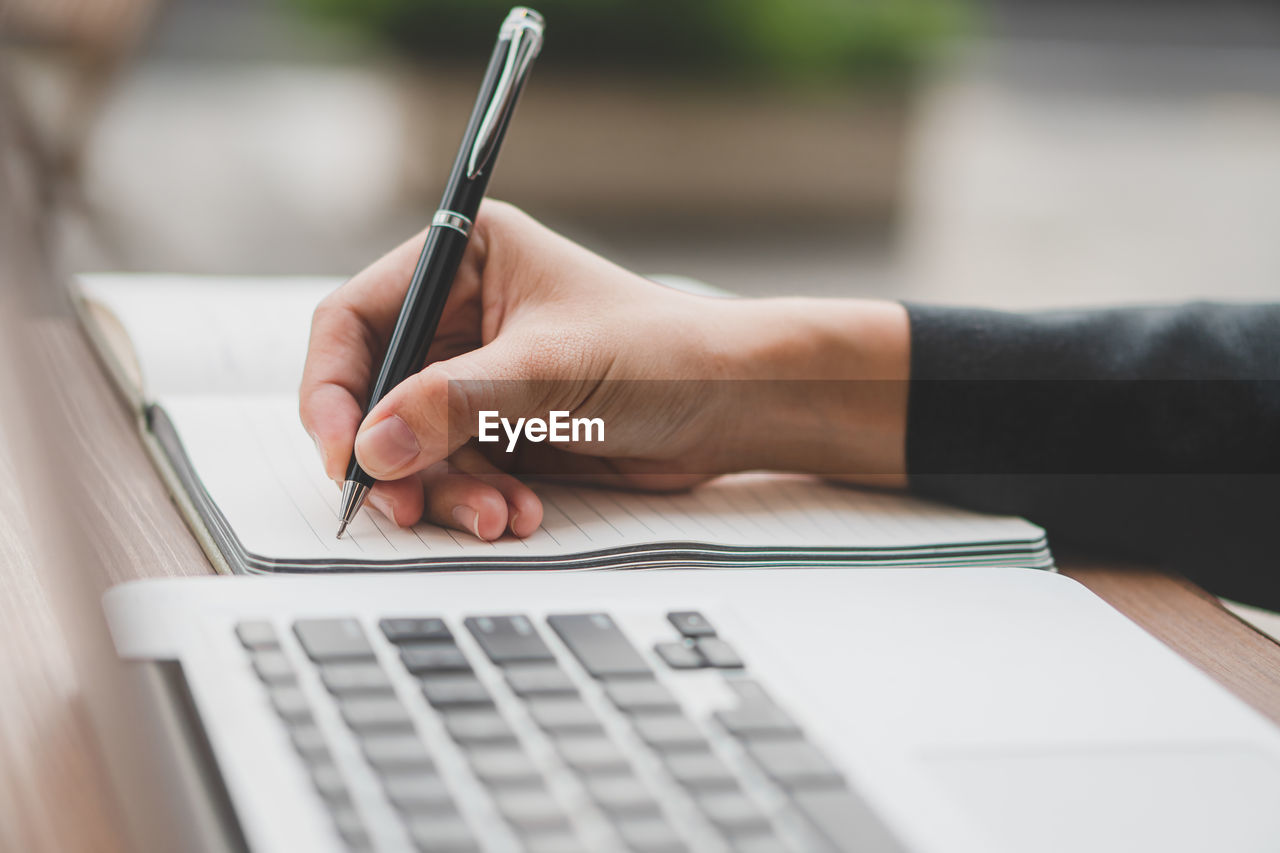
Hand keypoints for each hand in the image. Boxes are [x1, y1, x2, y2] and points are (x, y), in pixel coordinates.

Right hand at [300, 201, 909, 539]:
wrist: (735, 407)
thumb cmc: (664, 355)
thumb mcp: (552, 371)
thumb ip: (456, 404)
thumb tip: (370, 445)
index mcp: (466, 261)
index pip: (358, 320)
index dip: (334, 387)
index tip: (342, 450)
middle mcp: (462, 317)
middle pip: (374, 393)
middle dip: (389, 456)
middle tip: (399, 506)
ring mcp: (478, 379)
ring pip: (410, 447)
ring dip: (442, 492)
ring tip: (497, 516)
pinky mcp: (500, 431)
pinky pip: (452, 475)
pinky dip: (474, 502)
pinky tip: (518, 515)